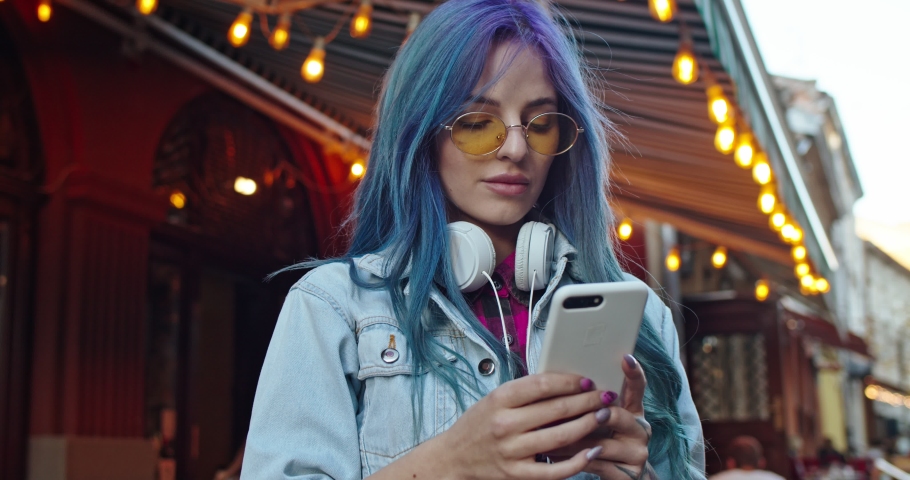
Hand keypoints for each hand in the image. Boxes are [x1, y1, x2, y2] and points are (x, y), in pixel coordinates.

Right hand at [431, 373, 614, 479]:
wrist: (454, 457)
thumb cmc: (477, 425)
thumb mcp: (494, 400)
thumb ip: (524, 392)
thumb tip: (564, 383)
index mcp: (499, 399)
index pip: (542, 385)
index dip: (570, 381)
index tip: (587, 381)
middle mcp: (505, 424)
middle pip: (557, 409)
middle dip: (587, 401)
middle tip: (605, 396)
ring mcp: (512, 451)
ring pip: (561, 437)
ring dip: (588, 425)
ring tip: (604, 416)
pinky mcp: (517, 473)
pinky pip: (555, 470)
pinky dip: (578, 461)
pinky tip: (592, 451)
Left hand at [545, 355, 653, 479]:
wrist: (619, 476)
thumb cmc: (601, 440)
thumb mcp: (600, 421)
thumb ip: (589, 404)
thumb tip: (560, 385)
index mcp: (633, 410)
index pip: (637, 387)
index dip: (634, 372)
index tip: (625, 358)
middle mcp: (639, 429)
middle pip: (616, 415)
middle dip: (587, 413)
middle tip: (564, 411)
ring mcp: (636, 452)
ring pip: (600, 443)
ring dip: (570, 439)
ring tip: (546, 434)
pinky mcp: (627, 474)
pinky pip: (593, 463)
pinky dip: (571, 459)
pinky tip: (552, 455)